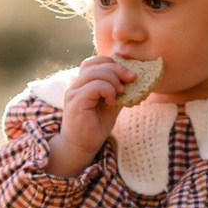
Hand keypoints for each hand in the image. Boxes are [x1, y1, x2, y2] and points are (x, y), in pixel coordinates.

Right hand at [45, 56, 134, 178]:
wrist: (82, 146)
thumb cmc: (96, 126)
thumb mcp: (111, 104)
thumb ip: (117, 90)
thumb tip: (133, 78)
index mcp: (83, 83)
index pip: (94, 62)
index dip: (112, 63)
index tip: (129, 74)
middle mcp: (76, 85)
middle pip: (96, 64)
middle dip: (118, 69)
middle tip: (131, 79)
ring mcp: (74, 92)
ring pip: (96, 73)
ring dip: (113, 80)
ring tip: (120, 93)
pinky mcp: (76, 102)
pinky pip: (95, 86)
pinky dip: (108, 90)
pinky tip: (112, 102)